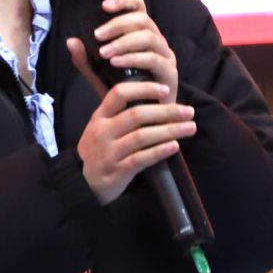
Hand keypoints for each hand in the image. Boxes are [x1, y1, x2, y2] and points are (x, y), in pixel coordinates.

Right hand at [70, 70, 196, 205]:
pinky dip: (159, 151)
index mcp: (99, 117)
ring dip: (169, 130)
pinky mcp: (117, 171)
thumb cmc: (99, 151)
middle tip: (189, 111)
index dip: (144, 89)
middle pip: (136, 115)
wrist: (82, 184)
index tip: (165, 89)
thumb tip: (154, 99)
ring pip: (141, 136)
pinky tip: (175, 146)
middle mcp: (103, 132)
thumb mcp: (100, 128)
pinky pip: (141, 159)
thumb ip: (120, 114)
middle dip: (166, 111)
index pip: (119, 94)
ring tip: (190, 127)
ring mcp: (109, 152)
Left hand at [79, 0, 178, 104]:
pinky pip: (153, 59)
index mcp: (142, 35)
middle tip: (97, 35)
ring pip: (149, 36)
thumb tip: (71, 41)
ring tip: (104, 52)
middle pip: (142, 19)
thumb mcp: (99, 75)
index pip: (138, 7)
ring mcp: (166, 56)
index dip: (123, 0)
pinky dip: (133, 58)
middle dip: (118, 24)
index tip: (103, 6)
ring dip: (124, 41)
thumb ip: (85, 59)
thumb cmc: (124, 95)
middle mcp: (157, 41)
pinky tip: (116, 62)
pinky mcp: (170, 73)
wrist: (142, 123)